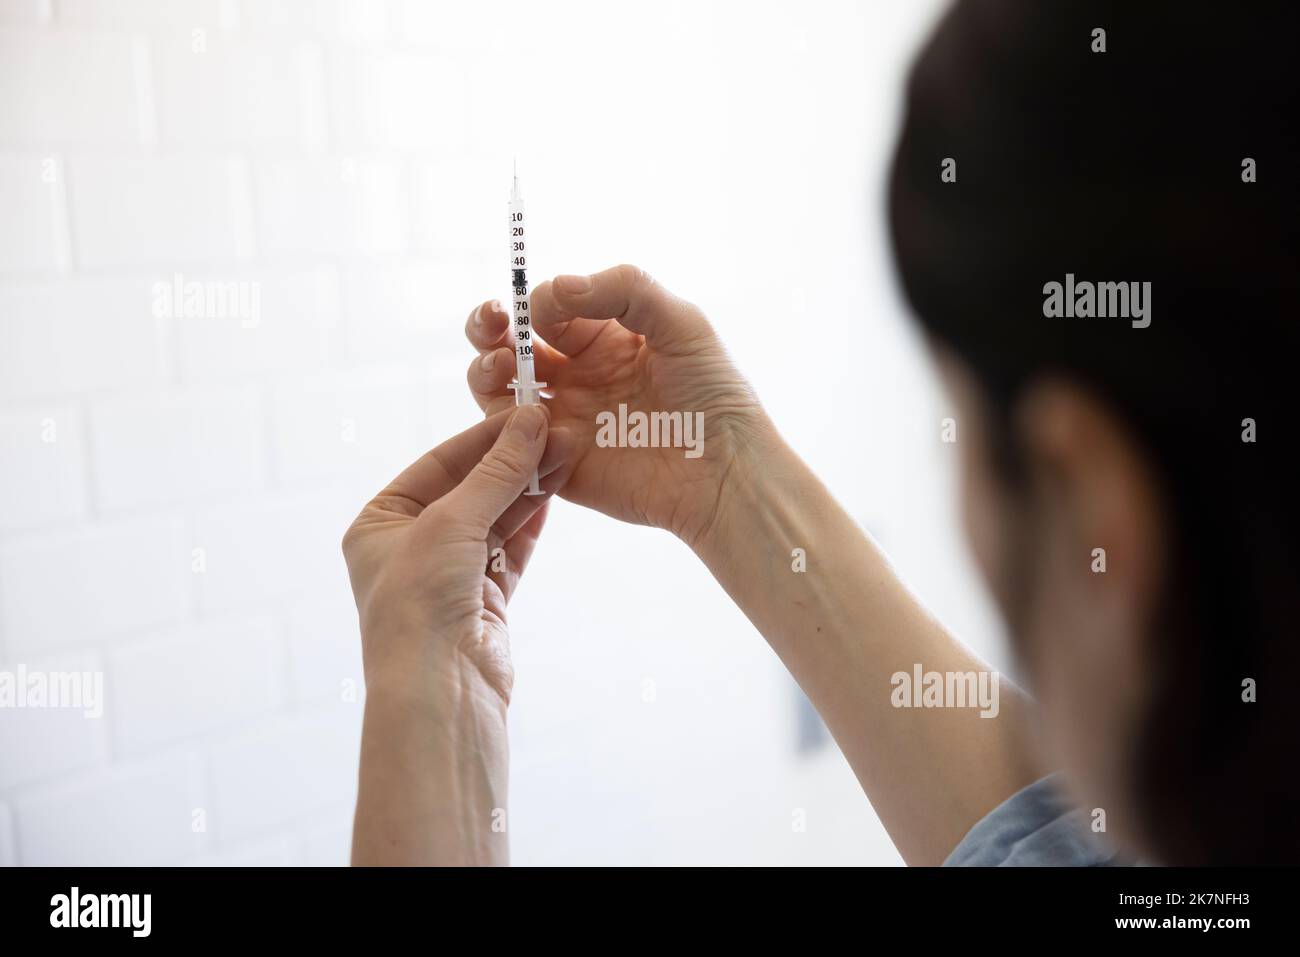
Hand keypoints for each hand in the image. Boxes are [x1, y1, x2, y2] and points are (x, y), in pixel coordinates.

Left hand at [341, 405, 572, 703]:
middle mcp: (410, 547)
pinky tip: (554, 491)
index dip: (484, 437)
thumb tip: (531, 421)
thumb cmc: (419, 605)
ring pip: (496, 517)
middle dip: (514, 461)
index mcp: (379, 524)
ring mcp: (448, 574)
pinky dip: (531, 522)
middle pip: (471, 488)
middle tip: (558, 430)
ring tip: (567, 453)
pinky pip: (511, 549)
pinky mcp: (483, 600)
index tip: (527, 412)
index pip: (438, 464)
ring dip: (529, 487)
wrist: (440, 693)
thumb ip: (497, 472)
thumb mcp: (453, 523)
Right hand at [464, 265, 773, 546]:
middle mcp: (578, 375)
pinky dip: (506, 424)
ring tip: (502, 368)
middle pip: (510, 345)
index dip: (539, 303)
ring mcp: (565, 419)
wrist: (724, 470)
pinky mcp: (556, 463)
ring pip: (499, 390)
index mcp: (605, 337)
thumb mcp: (681, 321)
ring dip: (486, 372)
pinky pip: (512, 442)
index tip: (545, 309)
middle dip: (489, 328)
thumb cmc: (714, 393)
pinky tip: (532, 416)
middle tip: (491, 323)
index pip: (550, 310)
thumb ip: (624, 289)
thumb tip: (557, 285)